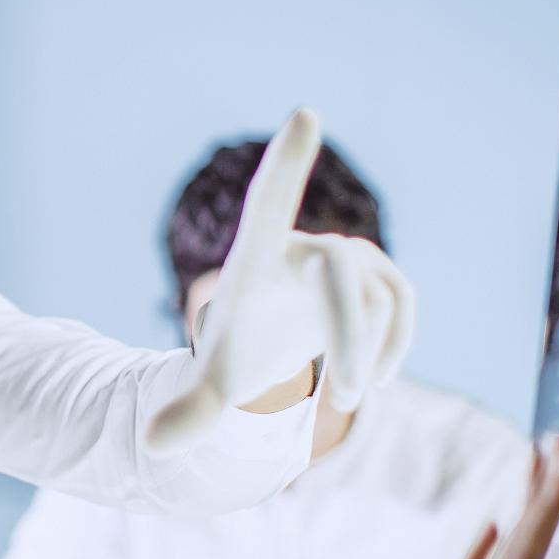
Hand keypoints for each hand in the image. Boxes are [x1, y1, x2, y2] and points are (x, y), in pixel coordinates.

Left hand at [144, 109, 414, 453]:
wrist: (268, 350)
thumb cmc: (234, 359)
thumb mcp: (210, 391)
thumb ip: (188, 416)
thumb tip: (156, 446)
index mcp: (253, 263)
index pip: (270, 204)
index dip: (288, 164)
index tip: (305, 112)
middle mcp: (301, 247)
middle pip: (341, 272)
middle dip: (350, 337)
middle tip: (347, 401)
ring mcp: (344, 256)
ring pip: (379, 297)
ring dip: (370, 354)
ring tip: (346, 399)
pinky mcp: (378, 275)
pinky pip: (403, 303)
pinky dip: (395, 345)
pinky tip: (373, 380)